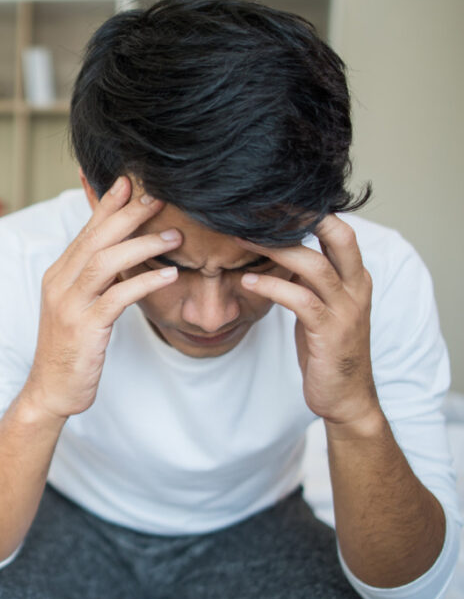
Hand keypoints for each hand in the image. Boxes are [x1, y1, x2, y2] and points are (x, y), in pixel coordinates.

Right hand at [23, 176, 180, 419]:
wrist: (52, 388)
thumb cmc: (72, 346)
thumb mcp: (80, 304)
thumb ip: (95, 276)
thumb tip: (120, 249)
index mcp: (59, 274)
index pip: (86, 231)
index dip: (107, 204)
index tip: (130, 182)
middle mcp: (59, 283)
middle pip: (95, 239)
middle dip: (128, 215)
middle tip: (159, 198)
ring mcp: (69, 305)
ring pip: (104, 262)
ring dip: (141, 245)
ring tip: (173, 236)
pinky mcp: (83, 329)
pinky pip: (116, 298)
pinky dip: (143, 282)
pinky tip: (168, 274)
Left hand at [238, 215, 378, 427]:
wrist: (345, 397)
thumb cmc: (327, 349)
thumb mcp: (318, 307)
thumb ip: (307, 280)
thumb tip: (277, 252)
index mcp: (355, 278)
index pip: (340, 232)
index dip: (311, 213)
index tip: (274, 201)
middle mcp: (355, 288)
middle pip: (339, 237)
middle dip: (302, 218)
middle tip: (261, 207)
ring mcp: (345, 309)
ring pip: (314, 266)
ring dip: (276, 249)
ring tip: (242, 240)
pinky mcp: (329, 332)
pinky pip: (300, 300)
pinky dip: (271, 287)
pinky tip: (247, 281)